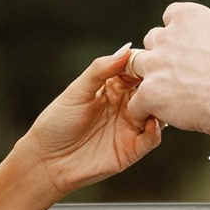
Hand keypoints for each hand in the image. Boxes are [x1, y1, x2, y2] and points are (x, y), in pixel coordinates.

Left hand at [19, 47, 164, 197]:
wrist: (47, 160)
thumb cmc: (57, 122)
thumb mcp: (77, 91)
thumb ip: (100, 70)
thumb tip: (126, 49)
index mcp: (112, 86)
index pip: (136, 69)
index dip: (144, 63)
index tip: (153, 58)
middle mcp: (125, 105)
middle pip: (150, 89)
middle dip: (158, 83)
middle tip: (162, 78)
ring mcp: (130, 127)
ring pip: (156, 112)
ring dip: (161, 105)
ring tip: (159, 99)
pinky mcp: (132, 149)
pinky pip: (152, 138)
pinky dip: (157, 130)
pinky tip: (152, 123)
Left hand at [128, 0, 209, 138]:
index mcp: (187, 16)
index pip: (170, 17)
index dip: (178, 33)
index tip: (190, 47)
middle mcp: (166, 36)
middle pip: (152, 40)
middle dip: (162, 54)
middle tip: (180, 73)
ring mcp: (155, 64)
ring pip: (137, 67)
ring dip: (149, 79)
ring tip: (164, 96)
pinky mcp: (150, 92)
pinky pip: (136, 103)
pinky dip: (143, 111)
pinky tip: (155, 118)